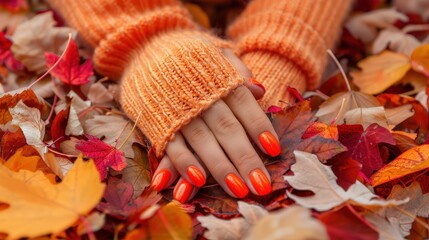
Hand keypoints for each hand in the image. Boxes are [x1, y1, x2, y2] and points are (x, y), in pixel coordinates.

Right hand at [150, 50, 280, 202]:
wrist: (145, 45)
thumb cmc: (189, 55)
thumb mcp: (216, 53)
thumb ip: (237, 71)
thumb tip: (260, 90)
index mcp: (219, 78)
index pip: (244, 104)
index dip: (259, 127)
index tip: (274, 150)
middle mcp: (200, 95)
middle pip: (227, 129)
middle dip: (245, 158)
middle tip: (261, 185)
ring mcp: (178, 110)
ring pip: (203, 141)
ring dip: (220, 167)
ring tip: (238, 189)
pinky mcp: (158, 121)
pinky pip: (172, 145)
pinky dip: (185, 163)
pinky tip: (198, 182)